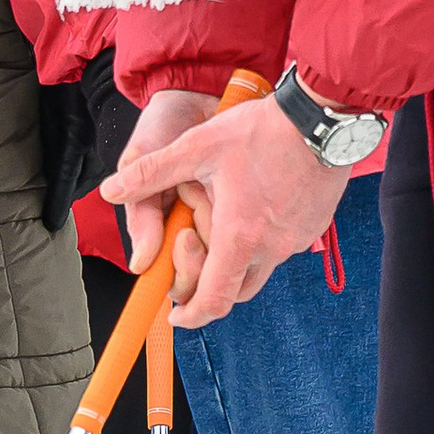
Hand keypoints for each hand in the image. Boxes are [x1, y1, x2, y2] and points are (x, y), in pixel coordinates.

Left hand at [105, 92, 346, 324]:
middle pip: (234, 293)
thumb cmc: (261, 130)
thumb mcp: (196, 147)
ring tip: (219, 220)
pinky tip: (250, 207)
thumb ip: (150, 173)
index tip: (175, 314)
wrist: (322, 119)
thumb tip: (110, 190)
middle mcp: (270, 249)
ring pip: (258, 271)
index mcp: (238, 237)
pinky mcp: (312, 228)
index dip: (190, 315)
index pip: (212, 301)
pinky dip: (259, 242)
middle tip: (189, 252)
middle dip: (207, 286)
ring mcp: (295, 241)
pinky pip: (280, 250)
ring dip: (233, 261)